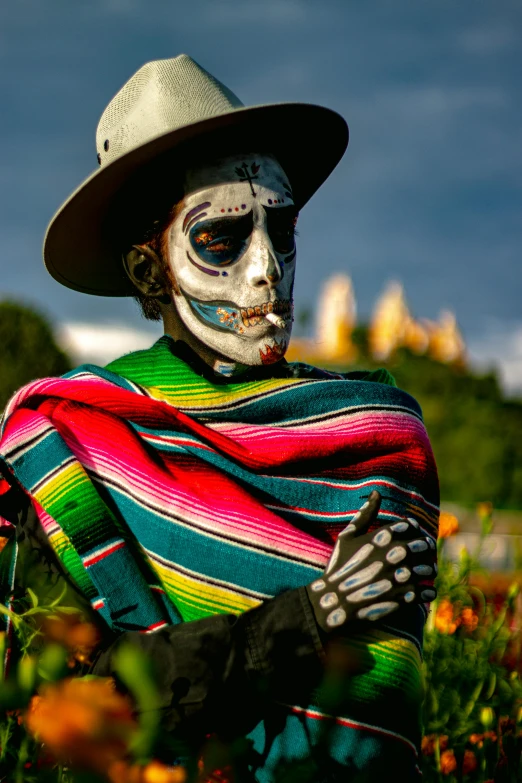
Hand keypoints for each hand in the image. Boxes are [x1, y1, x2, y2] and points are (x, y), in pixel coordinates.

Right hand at [306, 491, 436, 631]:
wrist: (334, 602)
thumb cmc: (339, 567)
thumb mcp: (347, 537)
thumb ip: (365, 514)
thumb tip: (376, 493)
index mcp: (384, 536)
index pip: (411, 526)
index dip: (415, 531)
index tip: (415, 537)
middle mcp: (396, 553)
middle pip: (425, 545)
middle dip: (427, 549)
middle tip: (426, 556)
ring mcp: (402, 576)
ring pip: (430, 569)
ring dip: (430, 571)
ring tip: (426, 574)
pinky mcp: (405, 597)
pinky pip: (428, 592)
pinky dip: (429, 592)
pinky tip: (424, 592)